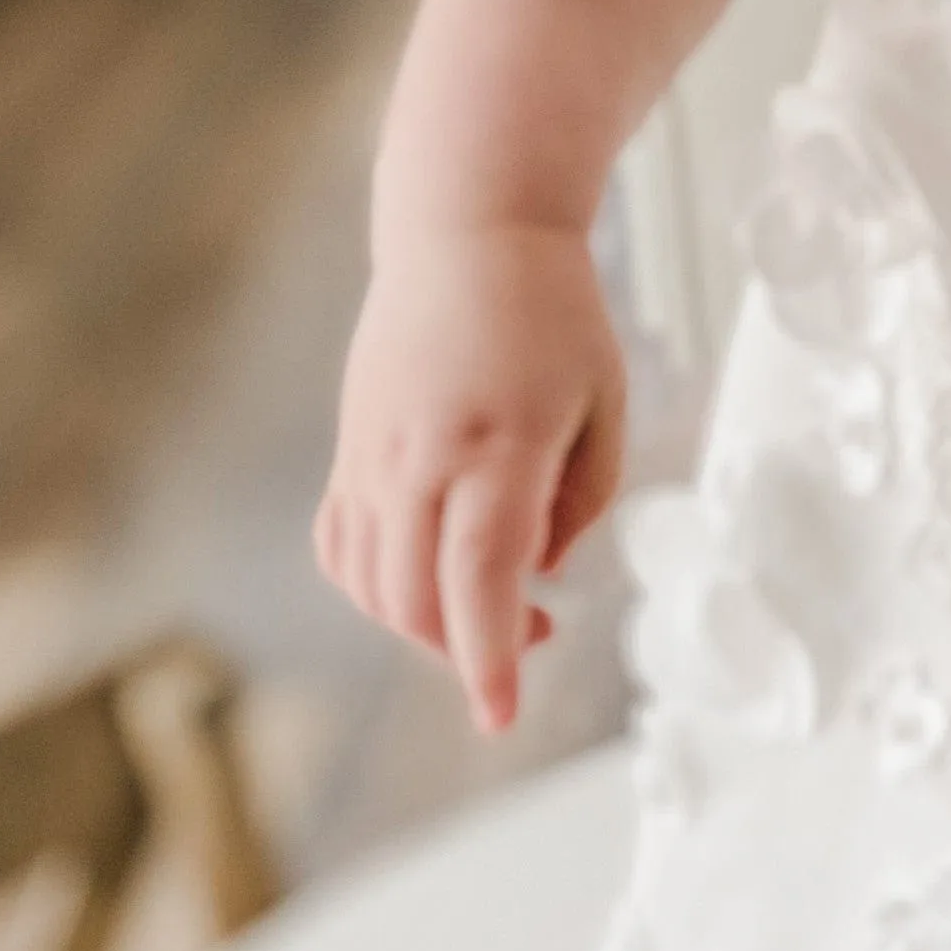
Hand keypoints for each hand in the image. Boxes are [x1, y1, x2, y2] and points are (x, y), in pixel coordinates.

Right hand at [316, 226, 627, 733]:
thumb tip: (537, 575)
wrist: (467, 234)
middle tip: (534, 638)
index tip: (500, 715)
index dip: (490, 658)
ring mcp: (371, 457)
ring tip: (491, 603)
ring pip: (373, 587)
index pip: (483, 581)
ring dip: (424, 624)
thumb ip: (583, 501)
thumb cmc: (554, 316)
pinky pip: (345, 549)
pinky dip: (379, 587)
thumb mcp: (605, 401)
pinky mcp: (348, 452)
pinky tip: (428, 576)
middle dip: (468, 650)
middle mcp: (419, 459)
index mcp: (498, 445)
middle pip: (417, 602)